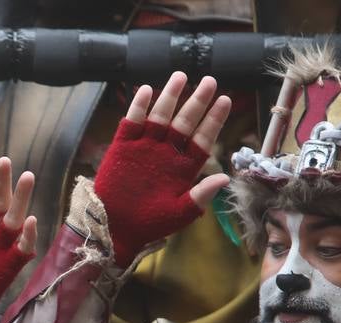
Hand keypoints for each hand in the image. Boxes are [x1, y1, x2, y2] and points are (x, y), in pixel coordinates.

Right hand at [97, 72, 230, 263]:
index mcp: (184, 167)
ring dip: (170, 96)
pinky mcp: (123, 147)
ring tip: (180, 76)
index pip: (203, 138)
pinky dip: (138, 107)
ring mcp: (145, 148)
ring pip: (160, 116)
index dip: (214, 120)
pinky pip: (132, 123)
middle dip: (197, 101)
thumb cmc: (149, 223)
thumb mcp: (179, 213)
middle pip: (185, 121)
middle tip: (210, 81)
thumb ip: (200, 195)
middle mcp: (166, 153)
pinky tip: (147, 91)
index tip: (225, 101)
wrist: (115, 228)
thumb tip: (225, 178)